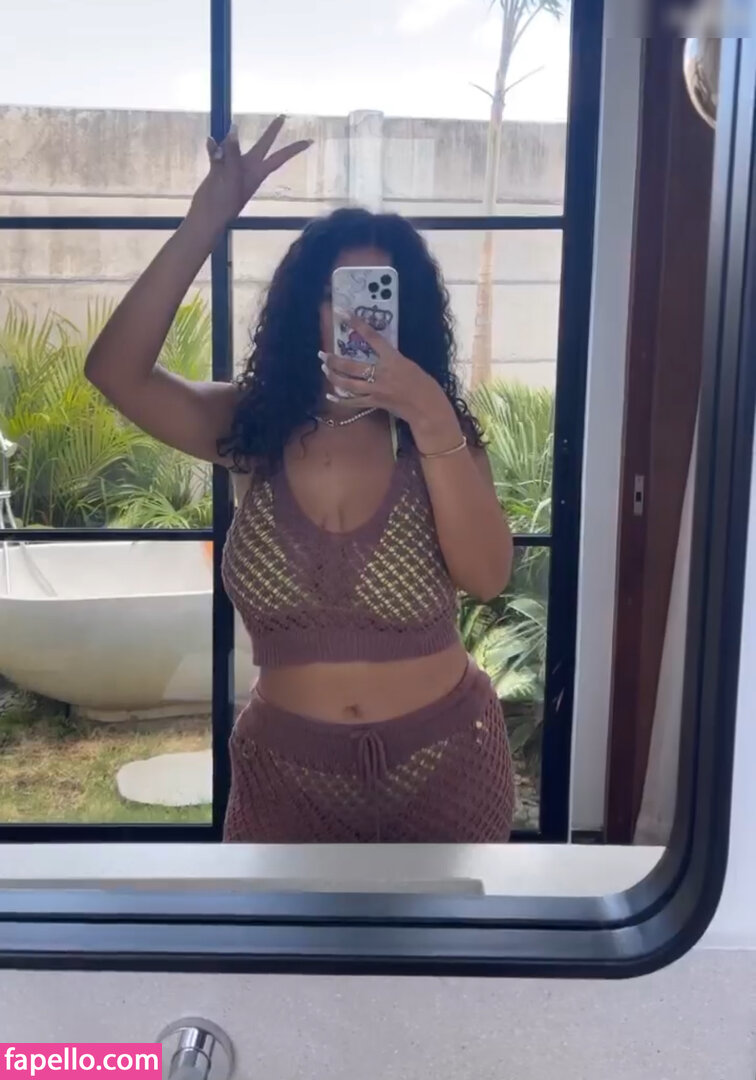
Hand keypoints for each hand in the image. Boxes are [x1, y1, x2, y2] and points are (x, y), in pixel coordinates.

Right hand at [189, 115, 311, 233]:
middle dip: (271, 132)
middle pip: (262, 146)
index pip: (279, 157)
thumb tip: (233, 130)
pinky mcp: (218, 170)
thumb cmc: (223, 202)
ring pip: (234, 146)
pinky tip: (209, 141)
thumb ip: (232, 153)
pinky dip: (213, 147)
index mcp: (256, 173)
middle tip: (283, 116)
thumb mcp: (231, 177)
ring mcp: (232, 169)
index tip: (310, 141)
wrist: (206, 217)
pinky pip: (217, 152)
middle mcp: (247, 169)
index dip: (293, 149)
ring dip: (228, 141)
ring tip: (221, 142)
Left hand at [319, 315, 462, 451]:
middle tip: (321, 354)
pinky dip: (340, 400)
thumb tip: (377, 355)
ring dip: (333, 376)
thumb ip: (391, 358)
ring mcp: (376, 390)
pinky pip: (353, 402)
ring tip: (324, 369)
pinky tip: (330, 396)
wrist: (427, 407)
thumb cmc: (423, 384)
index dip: (356, 324)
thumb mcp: (408, 364)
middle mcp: (381, 373)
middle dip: (333, 360)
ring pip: (348, 384)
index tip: (343, 313)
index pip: (371, 337)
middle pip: (351, 366)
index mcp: (392, 358)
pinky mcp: (375, 403)